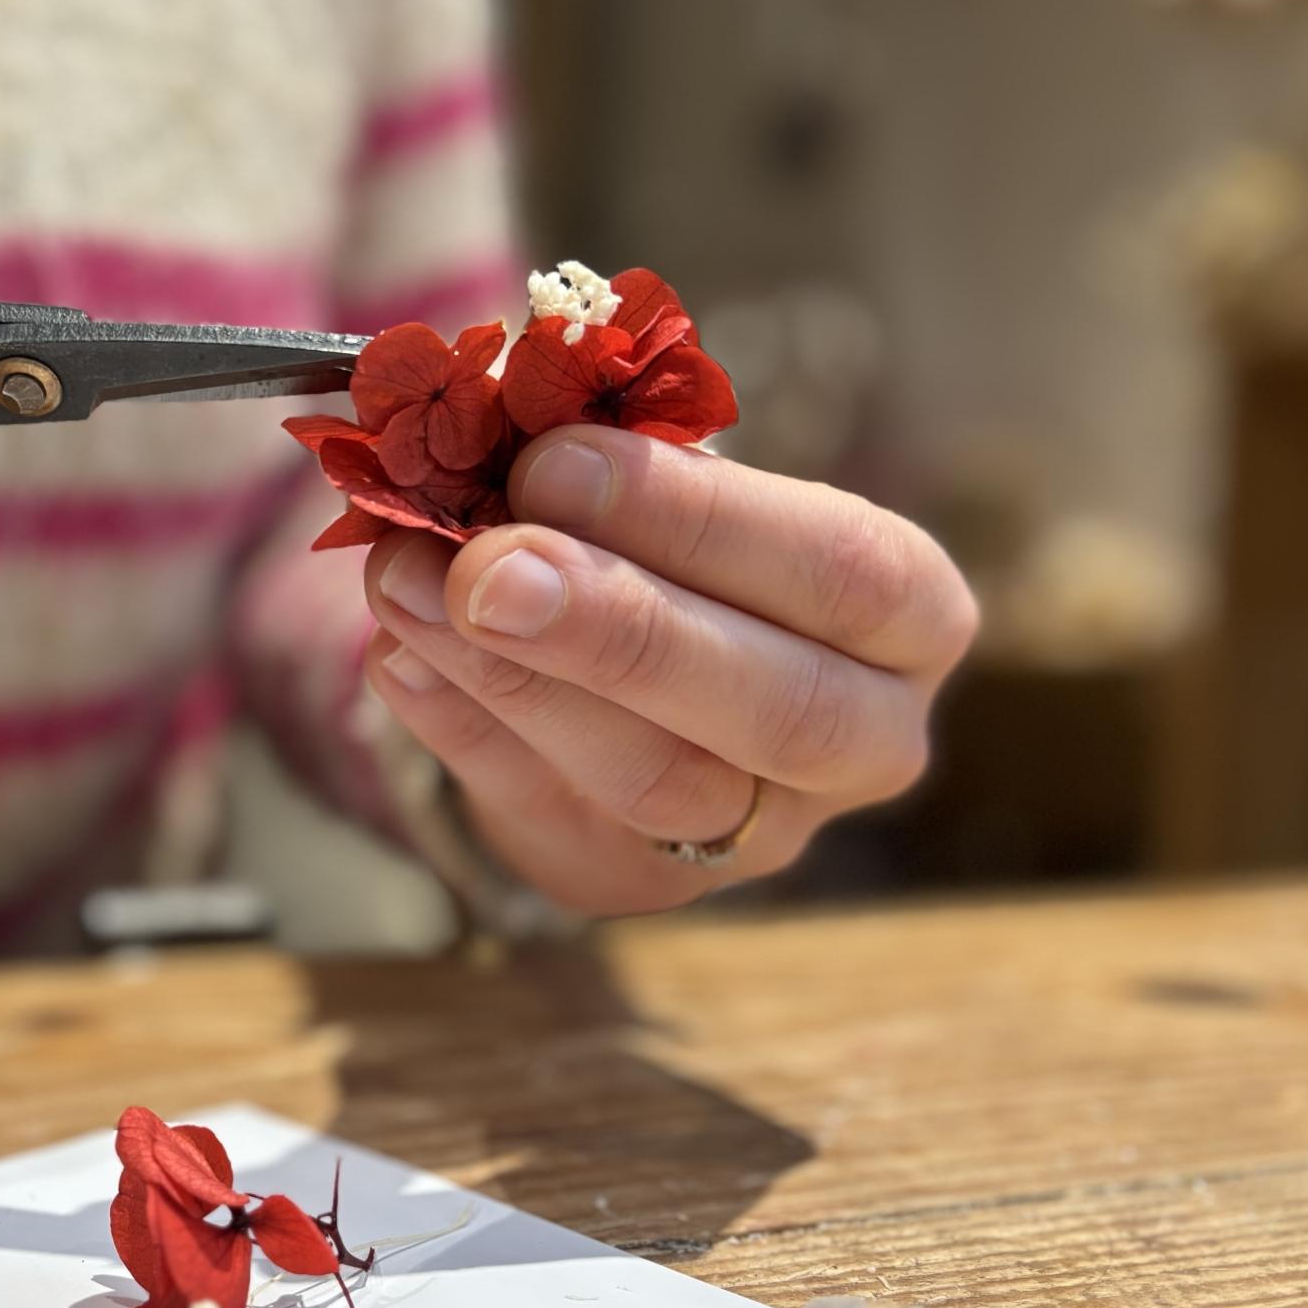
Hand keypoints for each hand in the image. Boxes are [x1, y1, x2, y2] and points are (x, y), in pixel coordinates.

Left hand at [361, 427, 977, 913]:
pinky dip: (459, 728)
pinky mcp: (634, 877)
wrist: (625, 671)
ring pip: (655, 781)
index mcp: (907, 616)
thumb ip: (604, 460)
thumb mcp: (663, 481)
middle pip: (774, 708)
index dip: (701, 519)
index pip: (849, 575)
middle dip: (617, 628)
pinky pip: (543, 814)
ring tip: (409, 585)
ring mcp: (755, 833)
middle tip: (487, 567)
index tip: (553, 460)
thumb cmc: (668, 540)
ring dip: (511, 677)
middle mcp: (863, 741)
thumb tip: (493, 430)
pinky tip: (400, 656)